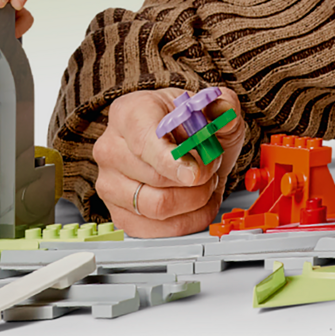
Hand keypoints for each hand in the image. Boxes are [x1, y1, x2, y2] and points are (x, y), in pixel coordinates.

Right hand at [91, 87, 247, 236]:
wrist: (173, 142)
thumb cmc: (183, 124)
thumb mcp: (208, 107)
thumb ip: (222, 104)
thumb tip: (224, 108)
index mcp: (127, 114)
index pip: (144, 143)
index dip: (173, 162)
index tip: (197, 172)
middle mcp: (110, 148)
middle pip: (155, 179)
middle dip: (197, 179)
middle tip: (210, 167)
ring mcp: (109, 183)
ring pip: (157, 208)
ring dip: (193, 202)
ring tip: (204, 186)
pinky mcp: (119, 214)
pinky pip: (156, 231)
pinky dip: (186, 222)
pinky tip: (196, 206)